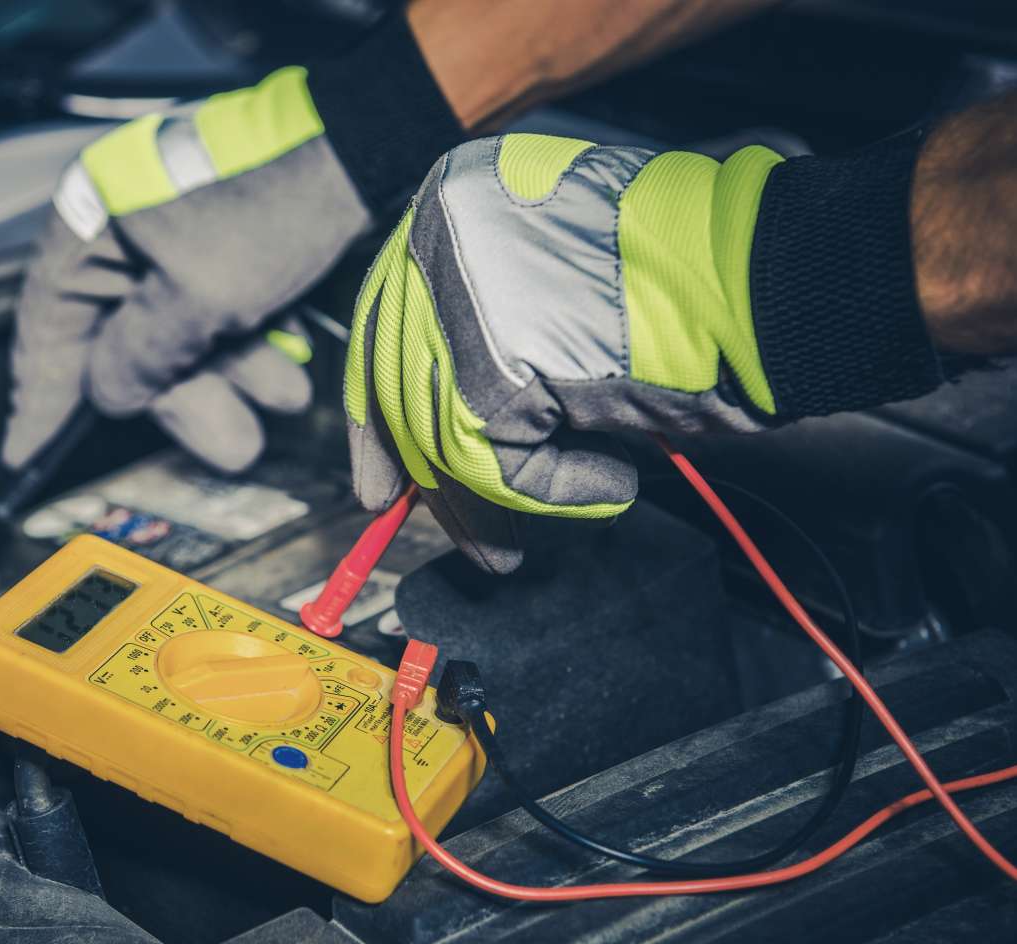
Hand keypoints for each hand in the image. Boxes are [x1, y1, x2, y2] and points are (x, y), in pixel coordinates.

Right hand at [3, 67, 370, 474]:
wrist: (363, 147)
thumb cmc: (273, 205)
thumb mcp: (199, 297)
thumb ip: (142, 356)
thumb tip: (109, 395)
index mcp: (92, 222)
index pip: (47, 325)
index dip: (40, 396)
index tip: (27, 452)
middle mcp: (122, 231)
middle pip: (124, 342)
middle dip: (183, 398)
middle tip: (229, 443)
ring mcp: (172, 238)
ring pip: (181, 336)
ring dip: (231, 378)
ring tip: (283, 398)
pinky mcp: (221, 244)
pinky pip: (218, 314)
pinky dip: (249, 348)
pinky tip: (290, 372)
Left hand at [345, 133, 785, 569]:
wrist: (773, 285)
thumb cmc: (692, 292)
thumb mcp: (557, 298)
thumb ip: (481, 341)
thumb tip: (417, 442)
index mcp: (454, 196)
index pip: (383, 323)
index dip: (379, 417)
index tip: (383, 480)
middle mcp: (441, 230)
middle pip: (399, 382)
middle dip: (430, 477)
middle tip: (468, 539)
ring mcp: (459, 288)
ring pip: (439, 429)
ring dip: (498, 499)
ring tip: (548, 525)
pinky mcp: (490, 358)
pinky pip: (490, 459)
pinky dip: (550, 491)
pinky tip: (610, 482)